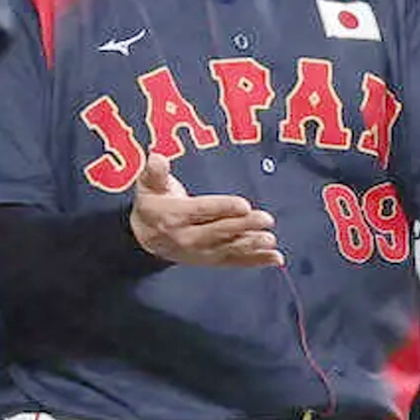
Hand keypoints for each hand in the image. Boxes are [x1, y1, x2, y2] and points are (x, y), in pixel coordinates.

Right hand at [128, 153, 283, 267]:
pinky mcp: (210, 260)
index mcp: (174, 216)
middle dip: (244, 226)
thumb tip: (157, 157)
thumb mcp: (148, 184)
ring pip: (229, 248)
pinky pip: (234, 261)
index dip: (223, 207)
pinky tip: (275, 258)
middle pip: (219, 231)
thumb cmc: (152, 202)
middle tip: (266, 219)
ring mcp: (200, 252)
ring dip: (252, 245)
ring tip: (271, 240)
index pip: (202, 210)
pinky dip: (255, 261)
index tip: (243, 205)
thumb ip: (155, 172)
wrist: (144, 237)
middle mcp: (187, 237)